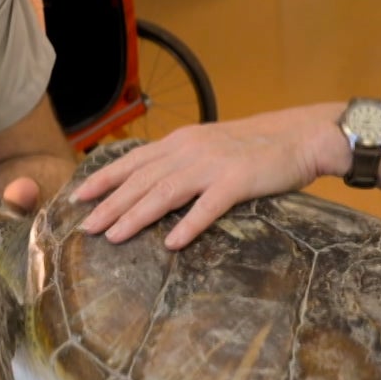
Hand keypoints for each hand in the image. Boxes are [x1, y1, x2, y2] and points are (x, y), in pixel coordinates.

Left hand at [71, 107, 341, 249]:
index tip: (78, 196)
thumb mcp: (210, 146)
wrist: (302, 136)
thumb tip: (153, 182)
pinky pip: (208, 207)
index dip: (104, 179)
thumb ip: (183, 160)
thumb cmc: (257, 146)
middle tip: (85, 227)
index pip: (134, 161)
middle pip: (141, 180)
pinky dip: (189, 225)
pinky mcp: (237, 181)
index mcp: (182, 141)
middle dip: (109, 204)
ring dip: (135, 216)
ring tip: (113, 237)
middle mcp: (190, 150)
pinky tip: (172, 243)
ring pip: (164, 193)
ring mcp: (213, 165)